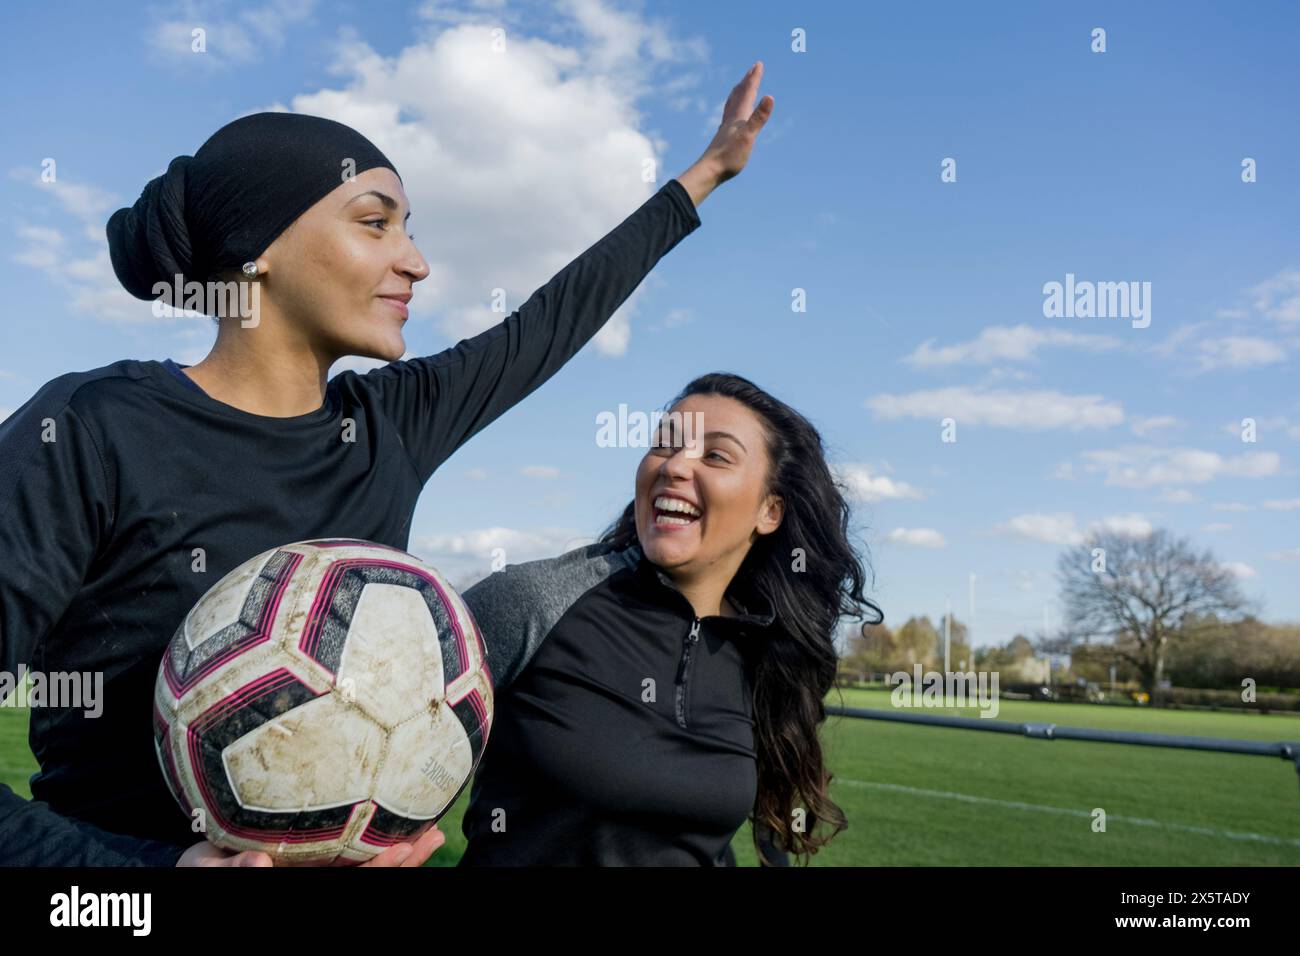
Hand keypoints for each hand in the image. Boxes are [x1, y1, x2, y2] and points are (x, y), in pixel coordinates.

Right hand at [176, 824, 444, 866]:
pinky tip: (408, 821)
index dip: (374, 870)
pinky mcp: (323, 854)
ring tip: (433, 834)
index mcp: (297, 885)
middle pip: (366, 878)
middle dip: (401, 862)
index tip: (399, 852)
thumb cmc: (204, 867)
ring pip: (368, 866)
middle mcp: (317, 879)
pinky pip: (357, 851)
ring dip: (403, 855)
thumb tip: (259, 864)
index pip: (343, 883)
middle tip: (431, 839)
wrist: (204, 860)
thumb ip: (226, 872)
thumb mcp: (204, 870)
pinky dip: (383, 838)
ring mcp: (322, 868)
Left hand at [676, 61, 774, 206]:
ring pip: (731, 106)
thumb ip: (759, 117)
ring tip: (740, 88)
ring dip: (738, 94)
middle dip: (747, 82)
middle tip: (752, 69)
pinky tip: (731, 117)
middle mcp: (731, 120)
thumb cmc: (729, 156)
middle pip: (739, 95)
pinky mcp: (723, 138)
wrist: (709, 171)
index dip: (754, 78)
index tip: (758, 64)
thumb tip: (770, 97)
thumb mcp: (749, 136)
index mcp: (738, 117)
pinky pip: (728, 118)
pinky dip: (732, 111)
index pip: (748, 93)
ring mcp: (725, 128)